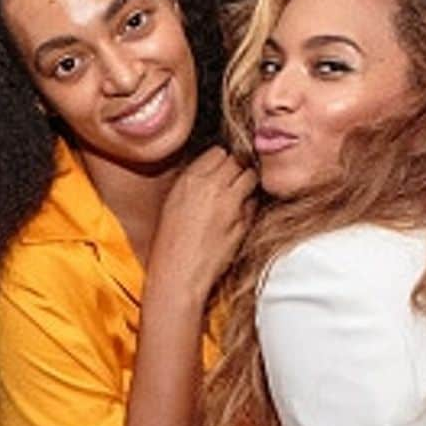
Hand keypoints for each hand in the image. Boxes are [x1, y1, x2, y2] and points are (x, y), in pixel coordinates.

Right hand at [147, 146, 257, 298]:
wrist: (179, 273)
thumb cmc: (171, 243)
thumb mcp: (173, 202)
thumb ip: (194, 182)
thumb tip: (213, 170)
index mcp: (189, 179)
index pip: (218, 152)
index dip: (222, 160)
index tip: (222, 168)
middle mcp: (211, 185)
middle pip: (237, 160)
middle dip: (237, 167)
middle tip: (234, 180)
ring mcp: (230, 202)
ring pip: (250, 176)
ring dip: (247, 182)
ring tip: (238, 196)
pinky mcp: (243, 221)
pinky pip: (254, 202)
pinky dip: (250, 204)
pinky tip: (238, 216)